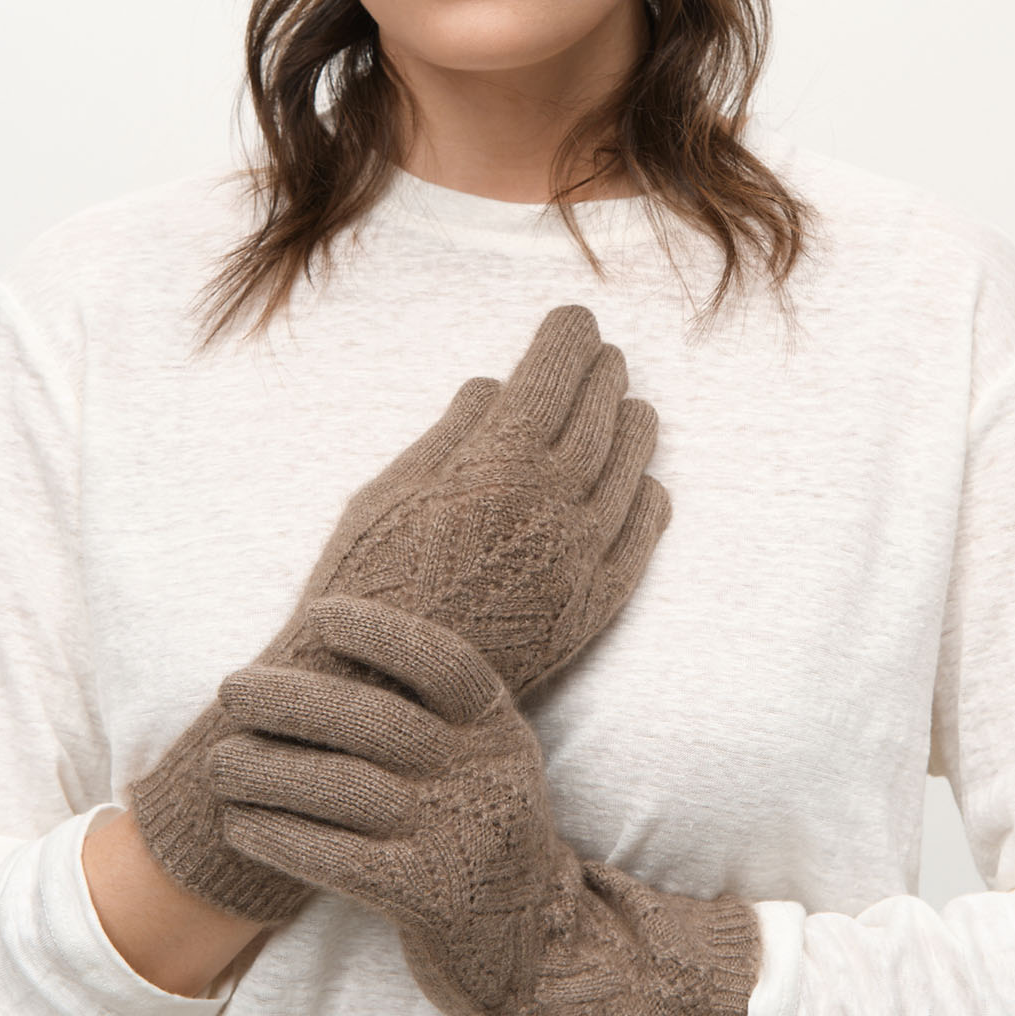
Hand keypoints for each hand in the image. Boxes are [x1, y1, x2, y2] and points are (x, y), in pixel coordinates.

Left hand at [212, 595, 761, 1015]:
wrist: (536, 943)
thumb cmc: (477, 829)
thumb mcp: (482, 761)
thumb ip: (432, 715)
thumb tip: (323, 659)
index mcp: (497, 728)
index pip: (443, 662)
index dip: (381, 632)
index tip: (318, 614)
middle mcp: (484, 774)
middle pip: (376, 721)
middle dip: (293, 699)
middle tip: (232, 689)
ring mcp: (458, 836)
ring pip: (345, 788)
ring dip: (268, 770)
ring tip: (218, 763)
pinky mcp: (429, 897)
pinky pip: (337, 858)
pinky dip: (280, 836)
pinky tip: (241, 824)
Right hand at [260, 301, 669, 701]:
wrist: (382, 697)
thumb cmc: (366, 584)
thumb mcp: (389, 490)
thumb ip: (452, 434)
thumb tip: (494, 387)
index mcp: (500, 459)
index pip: (555, 373)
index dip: (569, 337)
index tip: (574, 319)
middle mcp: (554, 501)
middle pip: (600, 412)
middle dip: (602, 373)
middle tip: (603, 354)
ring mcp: (582, 556)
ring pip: (632, 467)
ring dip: (633, 425)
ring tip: (630, 405)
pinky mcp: (593, 607)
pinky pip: (641, 537)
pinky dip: (648, 499)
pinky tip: (646, 484)